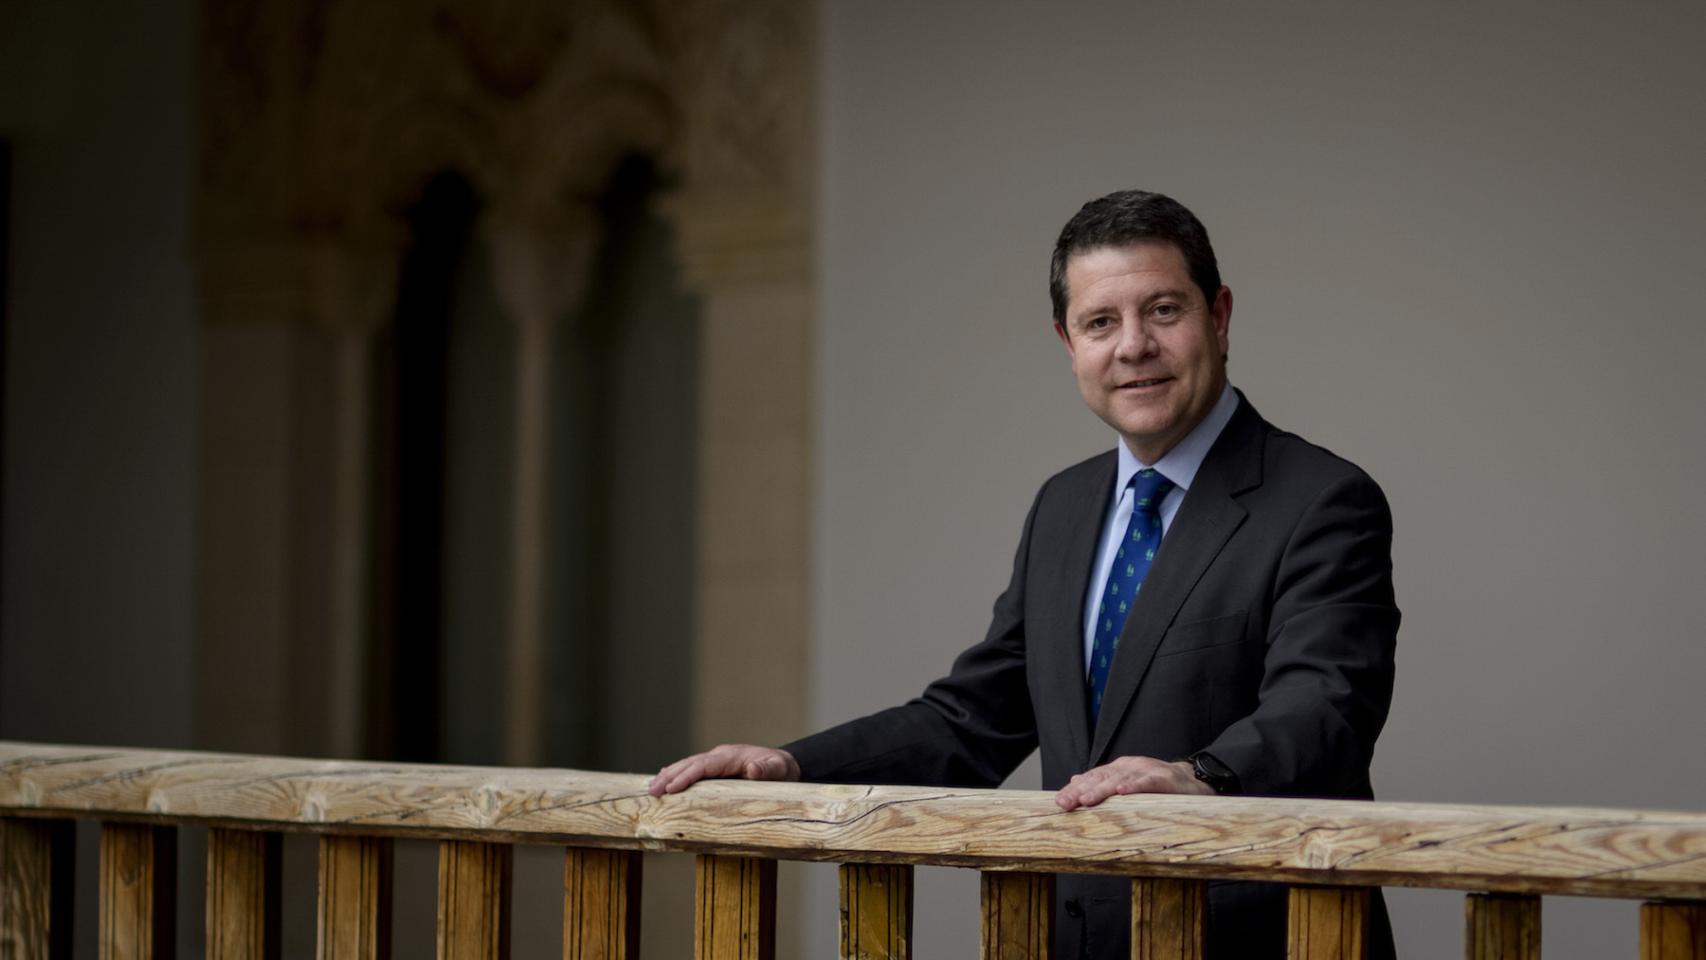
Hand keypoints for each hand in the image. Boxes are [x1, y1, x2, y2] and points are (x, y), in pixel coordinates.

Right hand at [648, 744, 800, 796]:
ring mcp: (717, 761)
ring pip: (688, 765)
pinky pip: (693, 769)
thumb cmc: (782, 770)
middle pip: (690, 764)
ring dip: (669, 775)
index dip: (686, 776)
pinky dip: (677, 773)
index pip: (704, 765)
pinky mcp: (717, 768)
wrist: (786, 765)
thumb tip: (751, 768)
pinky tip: (664, 777)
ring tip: (651, 787)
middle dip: (670, 776)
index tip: (671, 788)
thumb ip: (767, 769)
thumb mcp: (780, 770)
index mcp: (731, 756)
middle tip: (652, 791)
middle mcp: (720, 756)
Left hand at [1054, 756, 1210, 809]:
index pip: (1092, 778)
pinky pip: (1147, 782)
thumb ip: (1103, 783)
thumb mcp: (1128, 784)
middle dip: (1081, 790)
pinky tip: (1122, 792)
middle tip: (1065, 803)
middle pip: (1100, 777)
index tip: (1058, 803)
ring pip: (1120, 779)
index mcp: (1119, 769)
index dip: (1074, 789)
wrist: (1193, 781)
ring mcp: (1146, 771)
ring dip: (1101, 789)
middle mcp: (1129, 767)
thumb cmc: (1158, 787)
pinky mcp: (1164, 778)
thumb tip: (1075, 782)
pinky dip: (1134, 786)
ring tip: (1086, 800)